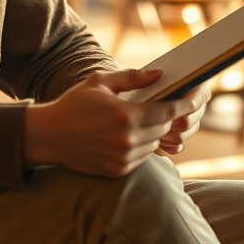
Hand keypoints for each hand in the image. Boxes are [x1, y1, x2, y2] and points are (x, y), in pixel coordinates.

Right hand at [23, 68, 204, 177]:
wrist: (48, 136)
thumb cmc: (74, 104)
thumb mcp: (100, 82)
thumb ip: (132, 77)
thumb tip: (159, 73)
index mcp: (125, 115)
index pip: (168, 111)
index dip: (185, 104)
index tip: (195, 98)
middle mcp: (127, 139)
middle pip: (164, 128)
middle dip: (169, 116)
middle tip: (168, 105)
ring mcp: (123, 157)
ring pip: (155, 143)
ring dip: (155, 131)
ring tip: (142, 119)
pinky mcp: (118, 170)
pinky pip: (143, 157)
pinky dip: (142, 145)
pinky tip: (130, 135)